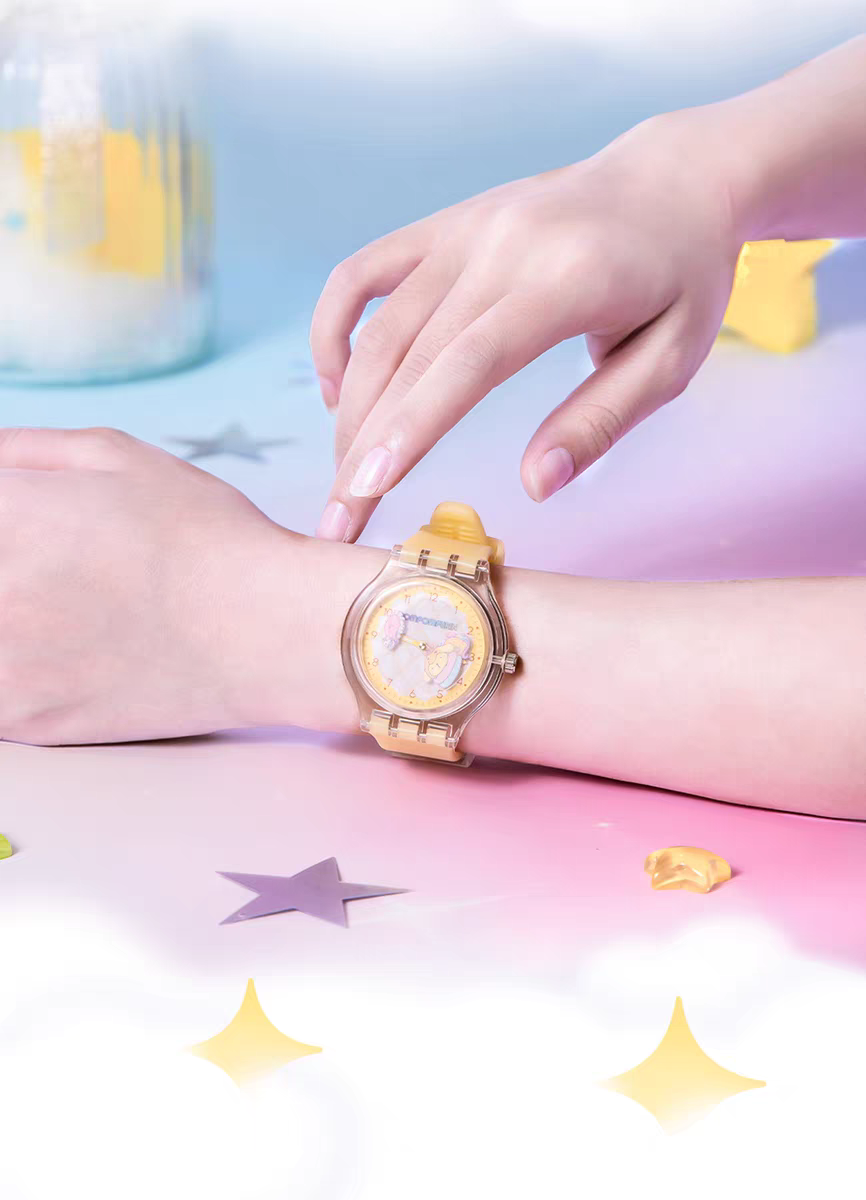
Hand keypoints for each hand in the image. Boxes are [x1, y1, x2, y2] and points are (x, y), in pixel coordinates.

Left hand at [0, 427, 305, 745]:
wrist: (265, 632)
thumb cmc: (201, 536)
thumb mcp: (112, 456)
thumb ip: (16, 452)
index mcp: (4, 516)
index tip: (10, 527)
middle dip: (4, 562)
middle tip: (39, 568)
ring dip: (7, 614)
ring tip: (47, 604)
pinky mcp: (19, 719)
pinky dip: (7, 665)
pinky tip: (42, 645)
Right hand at [312, 111, 741, 541]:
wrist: (673, 179)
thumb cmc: (683, 281)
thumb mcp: (672, 360)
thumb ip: (602, 421)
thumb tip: (535, 486)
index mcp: (566, 278)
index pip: (468, 361)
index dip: (411, 426)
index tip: (366, 488)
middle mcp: (502, 244)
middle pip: (409, 354)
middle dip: (364, 444)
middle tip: (339, 521)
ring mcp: (466, 228)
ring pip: (379, 325)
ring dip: (349, 407)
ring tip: (344, 477)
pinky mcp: (445, 226)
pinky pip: (364, 273)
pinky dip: (336, 330)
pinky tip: (338, 388)